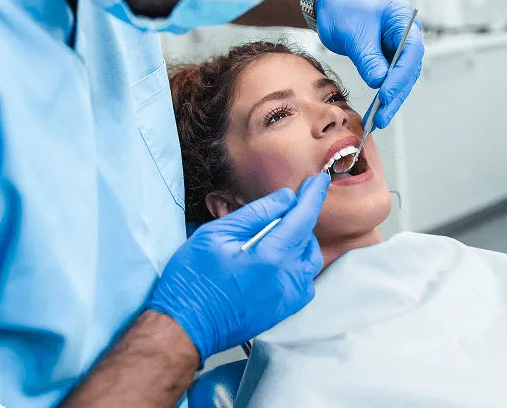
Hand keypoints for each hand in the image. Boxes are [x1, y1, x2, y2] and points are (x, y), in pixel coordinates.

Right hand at [147, 173, 329, 362]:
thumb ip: (256, 213)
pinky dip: (298, 265)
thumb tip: (285, 198)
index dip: (314, 195)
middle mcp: (287, 277)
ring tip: (273, 236)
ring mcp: (288, 297)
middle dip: (297, 218)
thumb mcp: (217, 233)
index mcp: (271, 255)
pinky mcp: (284, 310)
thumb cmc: (194, 278)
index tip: (320, 180)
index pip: (304, 217)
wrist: (186, 325)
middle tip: (275, 212)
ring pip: (310, 259)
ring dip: (299, 241)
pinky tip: (276, 260)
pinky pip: (304, 281)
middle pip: (307, 237)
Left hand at [315, 0, 424, 128]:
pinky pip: (389, 81)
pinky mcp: (389, 60)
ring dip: (390, 101)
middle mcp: (407, 36)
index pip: (410, 52)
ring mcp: (399, 49)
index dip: (399, 76)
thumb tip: (379, 83)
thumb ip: (368, 58)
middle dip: (396, 94)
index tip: (386, 94)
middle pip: (408, 70)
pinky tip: (376, 113)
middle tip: (382, 116)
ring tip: (379, 120)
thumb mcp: (354, 34)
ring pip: (401, 80)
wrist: (333, 6)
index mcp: (404, 20)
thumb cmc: (343, 11)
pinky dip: (383, 97)